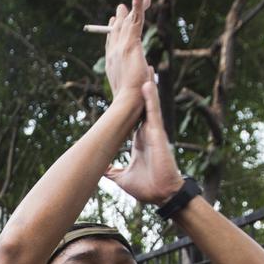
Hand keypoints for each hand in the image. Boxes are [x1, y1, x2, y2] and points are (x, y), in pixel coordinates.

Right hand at [104, 0, 151, 100]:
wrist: (128, 103)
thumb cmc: (132, 102)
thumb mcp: (138, 85)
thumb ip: (144, 74)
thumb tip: (151, 69)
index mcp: (114, 64)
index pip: (113, 43)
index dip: (113, 32)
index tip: (115, 23)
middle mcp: (114, 53)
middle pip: (118, 30)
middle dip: (121, 17)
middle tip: (121, 7)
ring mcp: (121, 47)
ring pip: (128, 21)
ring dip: (134, 6)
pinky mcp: (131, 44)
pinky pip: (136, 19)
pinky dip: (137, 4)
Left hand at [104, 80, 183, 203]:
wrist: (162, 195)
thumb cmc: (147, 187)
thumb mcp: (123, 178)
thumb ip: (113, 172)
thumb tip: (101, 172)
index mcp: (139, 141)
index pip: (133, 119)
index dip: (130, 105)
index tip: (126, 92)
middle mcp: (147, 133)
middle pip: (143, 107)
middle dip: (142, 90)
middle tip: (139, 71)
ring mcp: (154, 132)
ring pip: (151, 105)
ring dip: (149, 87)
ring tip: (146, 68)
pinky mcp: (159, 133)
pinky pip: (154, 112)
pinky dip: (151, 98)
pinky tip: (147, 83)